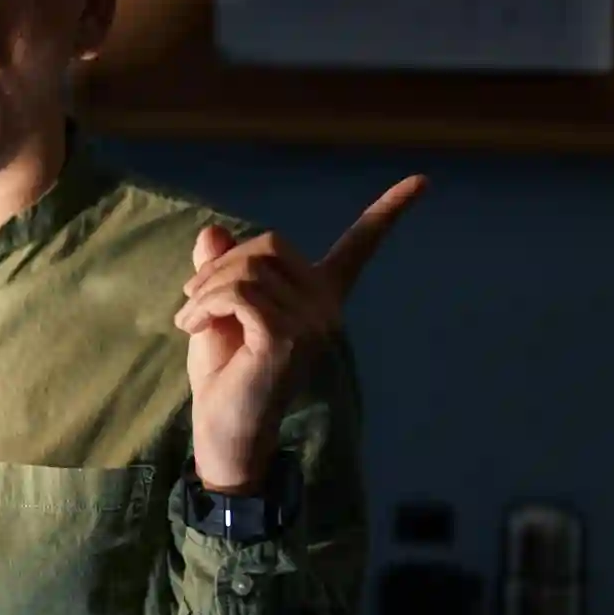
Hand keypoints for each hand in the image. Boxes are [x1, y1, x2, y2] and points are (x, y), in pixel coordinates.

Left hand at [174, 177, 427, 492]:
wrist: (224, 433)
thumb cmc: (225, 376)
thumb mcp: (218, 312)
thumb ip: (221, 271)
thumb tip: (212, 231)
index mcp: (319, 298)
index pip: (360, 247)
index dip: (388, 212)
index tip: (423, 181)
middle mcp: (326, 308)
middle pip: (268, 244)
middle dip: (221, 265)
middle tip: (192, 299)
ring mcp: (313, 324)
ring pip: (247, 268)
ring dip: (204, 288)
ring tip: (190, 317)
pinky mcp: (287, 338)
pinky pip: (238, 292)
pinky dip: (203, 303)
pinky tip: (190, 326)